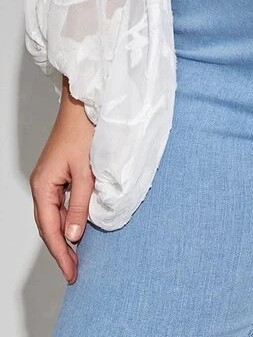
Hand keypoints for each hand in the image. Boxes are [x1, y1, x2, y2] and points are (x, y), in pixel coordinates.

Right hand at [29, 84, 95, 284]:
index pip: (50, 229)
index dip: (61, 253)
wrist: (86, 103)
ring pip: (54, 215)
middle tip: (75, 271)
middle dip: (61, 249)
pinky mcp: (59, 173)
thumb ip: (80, 205)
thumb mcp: (86, 172)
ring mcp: (49, 178)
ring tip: (77, 256)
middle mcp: (42, 184)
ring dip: (65, 235)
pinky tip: (78, 228)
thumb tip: (73, 236)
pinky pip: (60, 203)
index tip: (71, 273)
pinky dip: (68, 218)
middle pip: (48, 225)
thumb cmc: (85, 131)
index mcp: (43, 186)